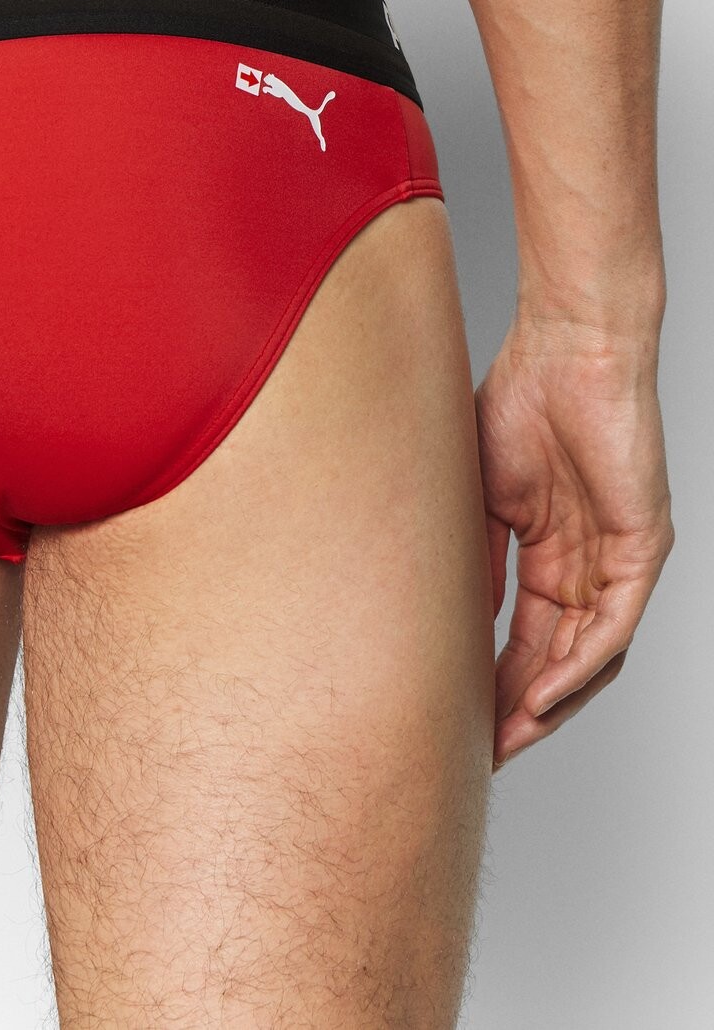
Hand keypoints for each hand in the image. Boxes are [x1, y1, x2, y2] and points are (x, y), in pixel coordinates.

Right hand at [473, 314, 673, 771]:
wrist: (568, 346)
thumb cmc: (524, 400)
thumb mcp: (482, 497)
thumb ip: (477, 561)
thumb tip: (456, 623)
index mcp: (552, 554)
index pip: (525, 640)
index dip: (494, 686)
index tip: (458, 725)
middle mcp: (590, 565)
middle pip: (558, 661)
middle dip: (518, 712)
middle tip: (480, 753)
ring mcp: (619, 558)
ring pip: (592, 656)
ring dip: (549, 704)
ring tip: (506, 740)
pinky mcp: (642, 545)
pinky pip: (614, 624)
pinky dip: (580, 666)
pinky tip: (542, 697)